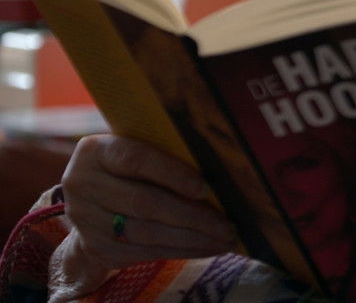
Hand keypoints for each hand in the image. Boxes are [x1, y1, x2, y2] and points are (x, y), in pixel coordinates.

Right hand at [60, 134, 235, 271]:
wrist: (93, 201)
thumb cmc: (132, 167)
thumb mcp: (140, 148)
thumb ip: (167, 152)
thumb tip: (222, 170)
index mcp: (96, 151)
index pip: (136, 160)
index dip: (172, 174)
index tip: (205, 188)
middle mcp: (82, 184)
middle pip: (144, 203)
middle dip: (192, 216)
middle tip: (227, 224)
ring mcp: (85, 219)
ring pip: (146, 232)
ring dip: (192, 238)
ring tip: (225, 238)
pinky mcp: (96, 247)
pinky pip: (144, 253)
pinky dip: (181, 251)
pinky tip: (207, 248)